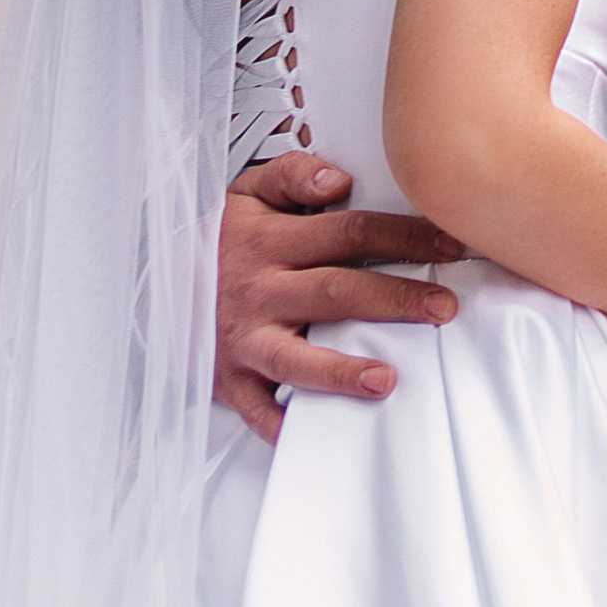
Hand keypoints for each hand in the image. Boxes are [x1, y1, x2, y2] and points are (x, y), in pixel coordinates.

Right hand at [215, 153, 464, 442]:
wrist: (154, 279)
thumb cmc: (221, 239)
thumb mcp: (247, 192)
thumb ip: (293, 175)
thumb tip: (338, 180)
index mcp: (271, 240)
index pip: (350, 232)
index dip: (406, 236)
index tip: (453, 244)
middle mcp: (260, 289)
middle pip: (338, 291)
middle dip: (396, 299)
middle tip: (445, 307)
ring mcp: (245, 338)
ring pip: (298, 356)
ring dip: (342, 371)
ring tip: (386, 379)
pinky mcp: (231, 378)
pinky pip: (259, 408)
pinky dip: (286, 425)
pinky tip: (323, 431)